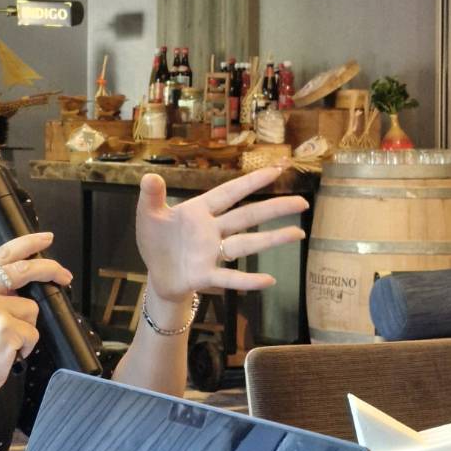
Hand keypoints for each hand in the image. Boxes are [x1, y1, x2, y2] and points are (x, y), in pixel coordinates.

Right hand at [0, 232, 73, 409]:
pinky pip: (32, 334)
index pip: (2, 254)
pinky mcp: (5, 330)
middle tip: (64, 275)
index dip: (28, 243)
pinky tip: (7, 353)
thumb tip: (23, 283)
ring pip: (31, 310)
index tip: (45, 238)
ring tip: (6, 342)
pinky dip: (26, 346)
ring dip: (27, 328)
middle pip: (24, 270)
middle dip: (50, 269)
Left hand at [135, 165, 307, 308]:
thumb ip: (151, 197)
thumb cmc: (156, 240)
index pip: (229, 193)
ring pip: (246, 244)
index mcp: (199, 211)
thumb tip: (149, 176)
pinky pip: (230, 277)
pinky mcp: (206, 276)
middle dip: (274, 209)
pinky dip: (247, 279)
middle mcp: (212, 230)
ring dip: (272, 240)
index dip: (251, 182)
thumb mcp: (148, 216)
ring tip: (299, 234)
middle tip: (302, 202)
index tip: (277, 170)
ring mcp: (212, 253)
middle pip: (247, 217)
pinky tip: (269, 280)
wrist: (156, 273)